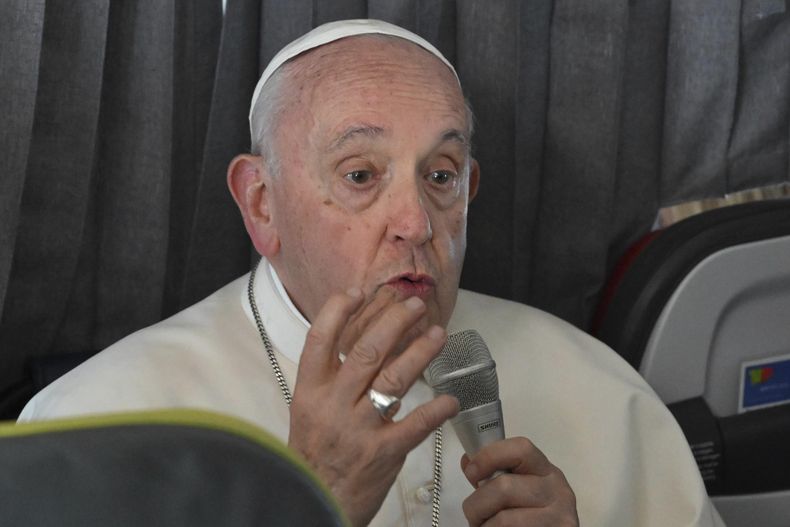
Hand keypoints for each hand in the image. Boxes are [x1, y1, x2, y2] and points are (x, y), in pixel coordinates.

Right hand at [288, 288, 459, 526]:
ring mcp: (359, 428)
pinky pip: (416, 424)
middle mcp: (333, 404)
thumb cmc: (314, 456)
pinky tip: (451, 398)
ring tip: (439, 334)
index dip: (339, 310)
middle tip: (415, 305)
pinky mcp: (383, 452)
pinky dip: (437, 409)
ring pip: (394, 379)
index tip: (361, 292)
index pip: (320, 338)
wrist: (315, 501)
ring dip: (421, 352)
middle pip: (366, 350)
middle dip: (395, 321)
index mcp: (310, 391)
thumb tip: (366, 349)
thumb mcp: (309, 412)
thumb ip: (332, 381)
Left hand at [460, 437, 578, 525]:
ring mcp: (559, 517)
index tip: (471, 472)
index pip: (520, 449)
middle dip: (477, 504)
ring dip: (483, 525)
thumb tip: (468, 462)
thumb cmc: (528, 517)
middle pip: (504, 486)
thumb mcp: (517, 490)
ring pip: (503, 519)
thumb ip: (494, 474)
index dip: (489, 456)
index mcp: (546, 471)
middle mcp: (557, 491)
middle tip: (474, 514)